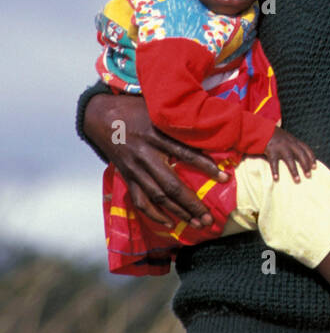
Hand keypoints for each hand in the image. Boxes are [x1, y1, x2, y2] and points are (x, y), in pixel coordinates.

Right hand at [83, 93, 226, 228]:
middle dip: (192, 204)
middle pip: (171, 185)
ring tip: (197, 223)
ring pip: (157, 197)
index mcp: (156, 134)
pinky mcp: (127, 177)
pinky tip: (170, 223)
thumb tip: (210, 125)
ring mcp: (134, 169)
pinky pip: (140, 201)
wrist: (101, 116)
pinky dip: (154, 214)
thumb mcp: (158, 108)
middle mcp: (145, 154)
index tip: (225, 178)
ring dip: (178, 213)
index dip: (206, 167)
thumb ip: (179, 119)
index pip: (186, 154)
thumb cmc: (135, 109)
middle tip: (209, 218)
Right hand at [264, 126, 316, 182]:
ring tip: (297, 180)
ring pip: (289, 159)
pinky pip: (274, 162)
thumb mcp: (288, 138)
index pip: (306, 149)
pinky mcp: (271, 150)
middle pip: (300, 155)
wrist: (263, 129)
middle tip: (309, 176)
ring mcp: (280, 147)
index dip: (312, 158)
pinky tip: (276, 178)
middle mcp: (289, 143)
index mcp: (294, 141)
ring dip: (294, 170)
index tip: (315, 167)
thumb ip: (294, 145)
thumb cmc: (276, 136)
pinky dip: (275, 171)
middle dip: (305, 165)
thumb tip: (302, 157)